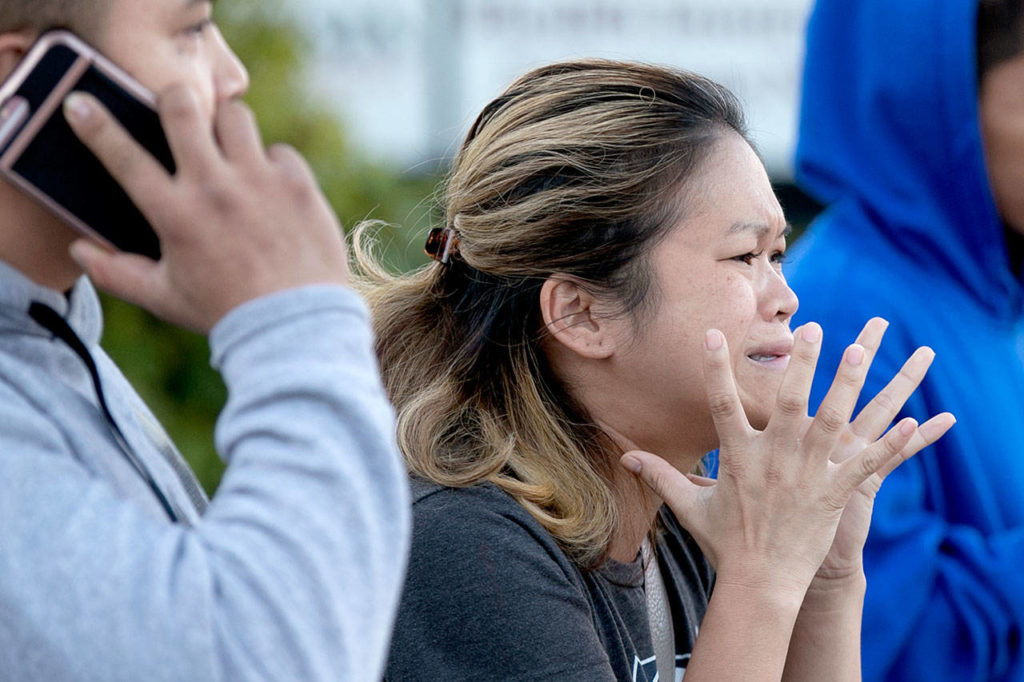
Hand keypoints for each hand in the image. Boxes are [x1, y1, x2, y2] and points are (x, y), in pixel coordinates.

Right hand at [62, 85, 348, 333]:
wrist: (295, 326)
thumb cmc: (226, 313)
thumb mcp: (164, 298)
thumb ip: (116, 274)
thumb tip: (80, 250)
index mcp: (175, 214)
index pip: (124, 156)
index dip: (96, 125)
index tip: (79, 104)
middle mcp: (214, 187)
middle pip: (182, 108)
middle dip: (172, 98)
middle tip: (175, 109)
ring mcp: (259, 181)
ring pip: (235, 116)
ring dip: (226, 126)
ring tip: (228, 149)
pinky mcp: (298, 184)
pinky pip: (280, 151)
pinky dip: (272, 164)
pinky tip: (271, 188)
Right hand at [621, 320, 945, 598]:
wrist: (761, 583)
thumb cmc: (726, 543)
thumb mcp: (690, 506)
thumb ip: (661, 476)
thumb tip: (626, 458)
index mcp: (738, 457)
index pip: (721, 403)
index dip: (714, 367)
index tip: (712, 334)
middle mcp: (773, 459)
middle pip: (786, 401)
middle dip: (799, 364)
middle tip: (811, 330)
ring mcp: (806, 474)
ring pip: (830, 420)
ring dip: (844, 384)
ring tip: (859, 352)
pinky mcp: (834, 492)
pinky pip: (865, 463)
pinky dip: (889, 444)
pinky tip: (914, 422)